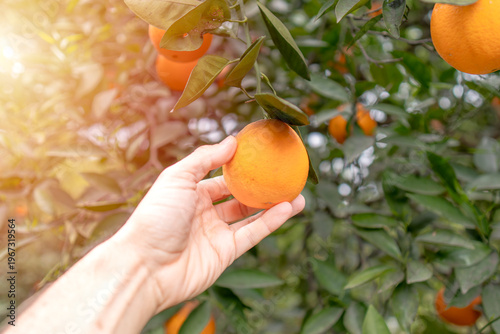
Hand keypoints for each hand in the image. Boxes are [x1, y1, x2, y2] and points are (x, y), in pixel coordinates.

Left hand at [115, 136, 304, 311]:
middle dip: (260, 186)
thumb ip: (205, 158)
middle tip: (283, 174)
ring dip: (273, 204)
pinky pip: (253, 234)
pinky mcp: (225, 253)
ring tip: (297, 191)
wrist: (145, 265)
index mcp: (190, 193)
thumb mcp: (178, 177)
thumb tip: (233, 140)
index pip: (220, 176)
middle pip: (238, 196)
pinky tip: (290, 207)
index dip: (239, 166)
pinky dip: (272, 221)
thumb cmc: (156, 216)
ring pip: (250, 216)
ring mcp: (216, 234)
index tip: (261, 154)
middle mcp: (204, 213)